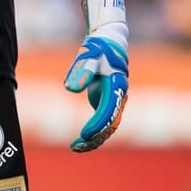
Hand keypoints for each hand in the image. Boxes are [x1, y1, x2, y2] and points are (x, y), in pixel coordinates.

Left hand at [64, 36, 127, 150]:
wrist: (108, 43)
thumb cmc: (98, 49)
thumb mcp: (89, 56)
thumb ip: (81, 71)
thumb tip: (70, 89)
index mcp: (118, 86)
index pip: (110, 110)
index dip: (98, 124)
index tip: (84, 134)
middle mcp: (120, 97)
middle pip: (111, 124)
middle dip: (95, 137)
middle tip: (76, 145)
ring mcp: (116, 102)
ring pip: (108, 128)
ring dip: (94, 140)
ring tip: (75, 147)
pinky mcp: (108, 105)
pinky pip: (103, 124)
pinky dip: (94, 134)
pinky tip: (79, 142)